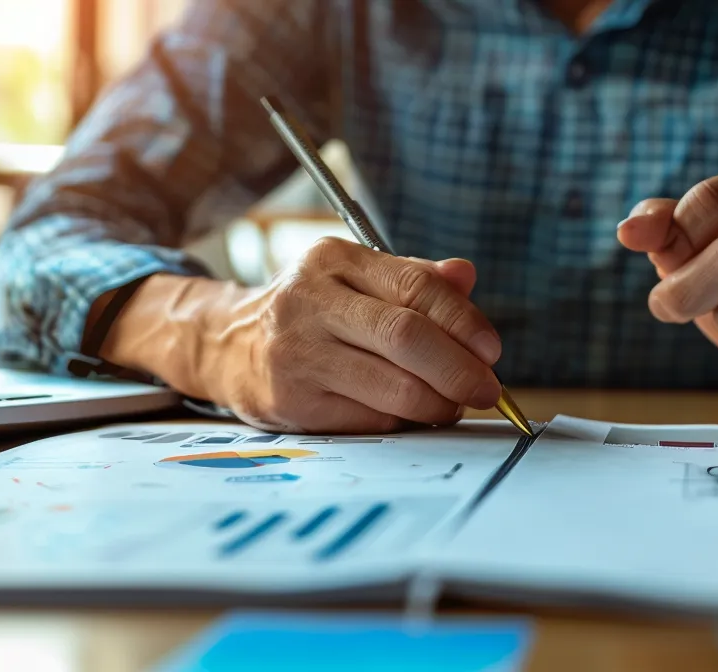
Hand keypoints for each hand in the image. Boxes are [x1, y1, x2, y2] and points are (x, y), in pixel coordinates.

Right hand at [101, 238, 503, 433]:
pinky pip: (368, 419)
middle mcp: (310, 301)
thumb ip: (413, 279)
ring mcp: (297, 353)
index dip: (463, 320)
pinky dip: (401, 422)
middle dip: (458, 369)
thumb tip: (466, 275)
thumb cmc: (314, 313)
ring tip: (449, 405)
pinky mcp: (291, 400)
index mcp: (334, 260)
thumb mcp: (355, 280)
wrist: (227, 345)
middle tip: (486, 390)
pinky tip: (409, 416)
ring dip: (436, 404)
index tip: (491, 350)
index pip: (414, 286)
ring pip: (391, 386)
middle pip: (405, 336)